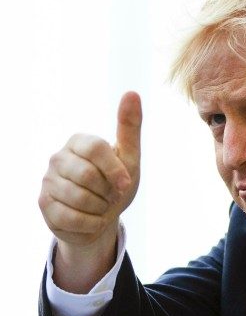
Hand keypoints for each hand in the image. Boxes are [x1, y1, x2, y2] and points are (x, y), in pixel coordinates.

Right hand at [39, 92, 141, 290]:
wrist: (102, 216)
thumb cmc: (116, 182)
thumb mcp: (130, 157)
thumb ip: (130, 127)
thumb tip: (132, 93)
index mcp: (79, 142)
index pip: (95, 148)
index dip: (114, 169)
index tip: (125, 182)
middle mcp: (58, 158)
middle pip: (87, 175)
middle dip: (107, 191)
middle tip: (111, 195)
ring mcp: (47, 181)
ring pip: (79, 198)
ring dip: (100, 208)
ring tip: (101, 205)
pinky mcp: (43, 204)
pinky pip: (72, 217)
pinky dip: (91, 223)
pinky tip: (91, 218)